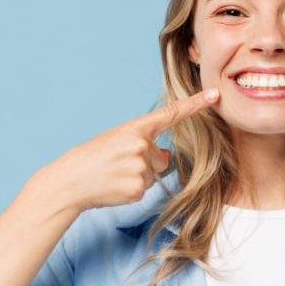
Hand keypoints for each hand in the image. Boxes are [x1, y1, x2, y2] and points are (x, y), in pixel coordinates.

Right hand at [48, 88, 220, 212]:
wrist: (70, 181)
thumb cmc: (92, 158)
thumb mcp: (117, 140)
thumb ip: (143, 142)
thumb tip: (166, 155)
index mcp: (135, 128)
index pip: (170, 114)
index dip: (195, 104)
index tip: (215, 95)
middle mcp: (141, 145)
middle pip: (162, 158)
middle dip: (146, 163)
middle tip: (117, 164)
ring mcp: (140, 167)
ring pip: (154, 175)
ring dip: (138, 177)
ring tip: (114, 175)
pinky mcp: (138, 188)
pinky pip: (145, 190)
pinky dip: (131, 190)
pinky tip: (114, 186)